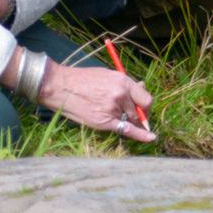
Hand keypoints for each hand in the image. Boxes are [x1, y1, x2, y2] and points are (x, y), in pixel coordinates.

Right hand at [34, 59, 155, 141]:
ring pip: (129, 120)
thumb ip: (125, 84)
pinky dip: (139, 135)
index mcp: (123, 82)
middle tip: (131, 116)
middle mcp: (121, 95)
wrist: (62, 87)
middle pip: (139, 111)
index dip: (147, 106)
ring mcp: (112, 109)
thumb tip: (142, 88)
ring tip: (108, 113)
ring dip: (126, 120)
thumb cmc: (84, 79)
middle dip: (138, 115)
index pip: (145, 98)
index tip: (145, 110)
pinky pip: (126, 130)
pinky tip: (150, 138)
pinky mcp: (103, 122)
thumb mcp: (108, 75)